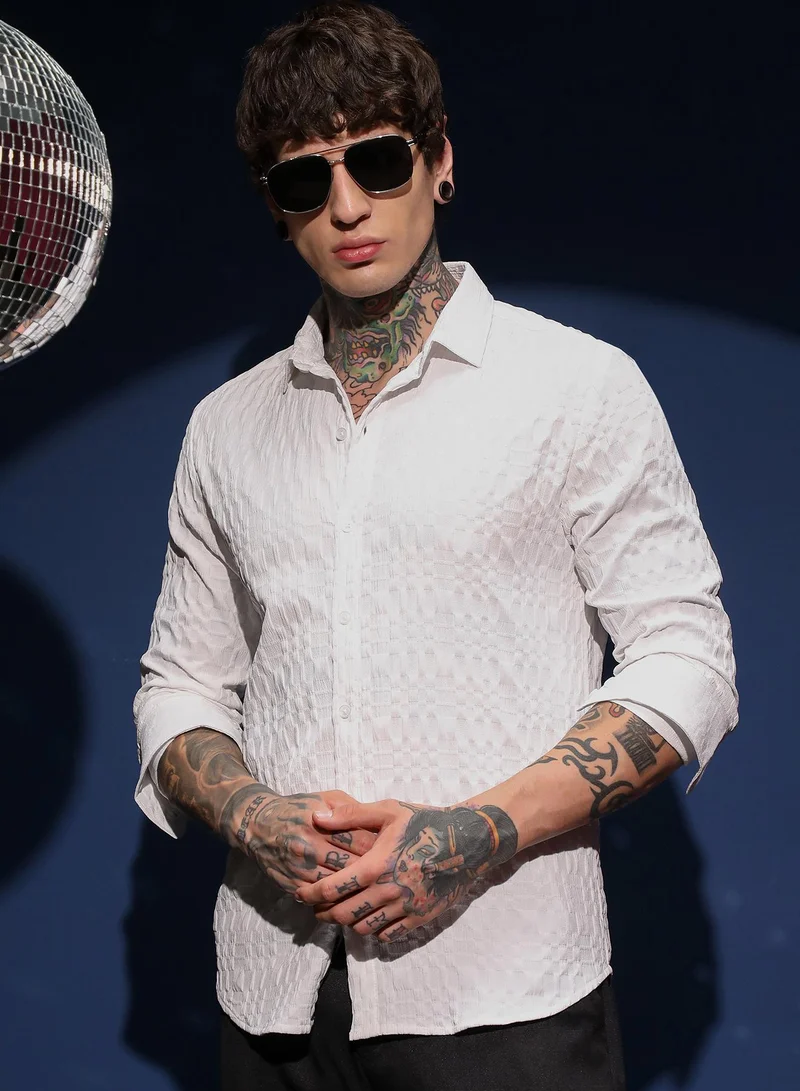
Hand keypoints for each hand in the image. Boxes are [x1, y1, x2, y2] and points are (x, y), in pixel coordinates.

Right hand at [226, 787, 378, 897]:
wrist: (258, 824)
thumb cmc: (299, 808)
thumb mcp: (324, 798)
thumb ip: (350, 807)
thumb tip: (376, 822)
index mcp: (320, 821)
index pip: (358, 839)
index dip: (380, 848)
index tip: (396, 853)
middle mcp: (308, 845)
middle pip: (350, 865)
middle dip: (373, 872)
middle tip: (393, 877)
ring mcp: (300, 868)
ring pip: (337, 886)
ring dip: (358, 891)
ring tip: (379, 892)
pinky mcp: (293, 884)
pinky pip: (320, 898)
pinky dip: (338, 901)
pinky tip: (354, 901)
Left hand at [294, 798, 518, 941]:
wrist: (468, 842)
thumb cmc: (426, 822)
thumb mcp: (388, 811)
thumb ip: (351, 814)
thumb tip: (317, 817)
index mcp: (376, 865)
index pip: (333, 888)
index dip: (312, 894)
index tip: (300, 894)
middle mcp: (387, 892)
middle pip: (345, 914)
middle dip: (325, 913)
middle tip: (317, 908)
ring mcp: (405, 908)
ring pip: (364, 928)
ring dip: (348, 923)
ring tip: (342, 913)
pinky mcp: (420, 918)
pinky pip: (389, 934)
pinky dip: (374, 931)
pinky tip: (371, 919)